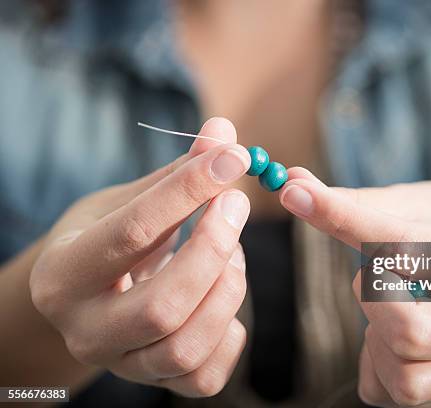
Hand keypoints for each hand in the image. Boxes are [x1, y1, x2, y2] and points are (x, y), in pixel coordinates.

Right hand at [30, 118, 250, 396]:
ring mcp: (120, 365)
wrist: (85, 302)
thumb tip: (224, 131)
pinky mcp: (155, 384)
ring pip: (187, 346)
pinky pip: (206, 376)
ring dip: (228, 289)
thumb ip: (175, 175)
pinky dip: (231, 335)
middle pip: (163, 305)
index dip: (189, 190)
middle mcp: (85, 330)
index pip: (133, 231)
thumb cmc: (105, 243)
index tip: (233, 157)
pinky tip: (224, 299)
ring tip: (233, 252)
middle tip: (238, 204)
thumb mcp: (126, 202)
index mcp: (64, 274)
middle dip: (214, 248)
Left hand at [279, 169, 430, 406]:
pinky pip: (390, 394)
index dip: (343, 218)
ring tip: (386, 307)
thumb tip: (292, 184)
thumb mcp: (423, 205)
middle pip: (409, 334)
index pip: (404, 244)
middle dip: (370, 301)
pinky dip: (374, 365)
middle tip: (376, 275)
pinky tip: (388, 335)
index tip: (295, 195)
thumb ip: (363, 203)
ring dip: (373, 339)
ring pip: (404, 380)